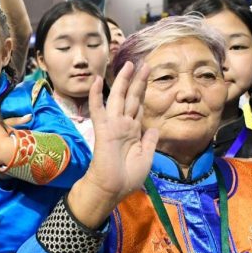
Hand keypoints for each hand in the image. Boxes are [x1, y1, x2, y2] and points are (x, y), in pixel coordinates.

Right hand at [67, 63, 158, 226]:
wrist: (112, 189)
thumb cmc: (127, 178)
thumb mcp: (146, 158)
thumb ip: (149, 141)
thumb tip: (155, 127)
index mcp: (134, 132)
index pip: (139, 107)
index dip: (143, 92)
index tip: (147, 78)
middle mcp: (123, 125)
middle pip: (131, 98)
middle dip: (137, 80)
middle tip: (143, 63)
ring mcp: (113, 125)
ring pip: (118, 98)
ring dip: (123, 81)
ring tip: (129, 64)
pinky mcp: (103, 129)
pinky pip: (98, 109)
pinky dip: (96, 95)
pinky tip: (97, 80)